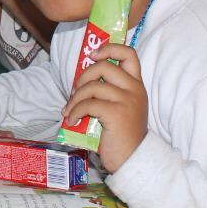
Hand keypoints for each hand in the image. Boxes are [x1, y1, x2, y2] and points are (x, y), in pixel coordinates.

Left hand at [60, 43, 147, 171]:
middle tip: (75, 91)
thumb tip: (78, 84)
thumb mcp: (118, 107)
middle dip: (83, 76)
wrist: (133, 159)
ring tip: (69, 110)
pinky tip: (72, 120)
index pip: (129, 53)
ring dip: (75, 98)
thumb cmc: (121, 135)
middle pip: (104, 66)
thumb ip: (107, 92)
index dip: (109, 48)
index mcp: (136, 85)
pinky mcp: (117, 114)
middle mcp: (135, 89)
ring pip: (93, 86)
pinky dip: (75, 111)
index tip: (93, 55)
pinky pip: (88, 104)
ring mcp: (127, 101)